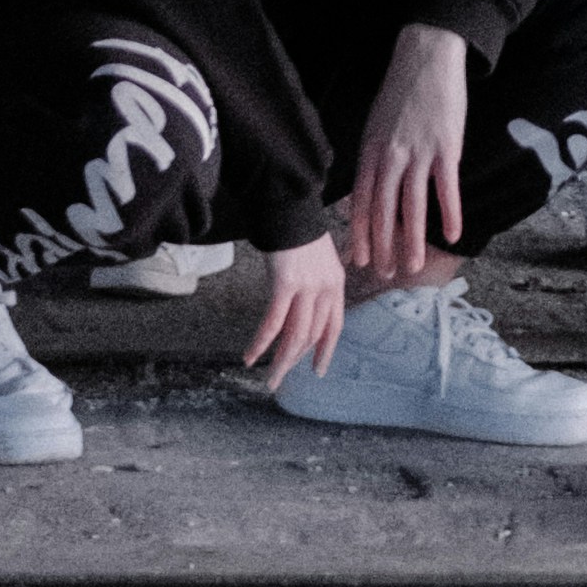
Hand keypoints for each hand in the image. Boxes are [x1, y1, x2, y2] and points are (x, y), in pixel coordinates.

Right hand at [244, 233, 345, 390]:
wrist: (288, 205)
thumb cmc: (297, 232)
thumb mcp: (317, 260)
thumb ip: (316, 285)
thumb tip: (303, 311)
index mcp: (336, 283)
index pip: (334, 326)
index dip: (325, 351)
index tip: (317, 371)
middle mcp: (326, 288)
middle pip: (312, 336)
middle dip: (294, 362)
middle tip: (278, 380)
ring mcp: (307, 286)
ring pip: (295, 336)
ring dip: (280, 361)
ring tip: (267, 378)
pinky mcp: (285, 284)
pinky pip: (273, 323)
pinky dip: (261, 343)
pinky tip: (250, 356)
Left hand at [346, 23, 469, 283]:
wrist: (427, 55)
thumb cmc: (400, 91)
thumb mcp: (374, 125)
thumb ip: (372, 159)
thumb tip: (364, 191)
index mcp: (370, 151)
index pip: (360, 201)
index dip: (360, 233)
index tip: (359, 260)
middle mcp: (390, 156)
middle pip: (383, 210)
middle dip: (383, 246)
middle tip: (385, 274)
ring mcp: (419, 152)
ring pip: (412, 206)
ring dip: (412, 240)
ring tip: (412, 266)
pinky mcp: (446, 146)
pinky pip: (446, 187)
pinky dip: (450, 213)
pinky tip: (454, 234)